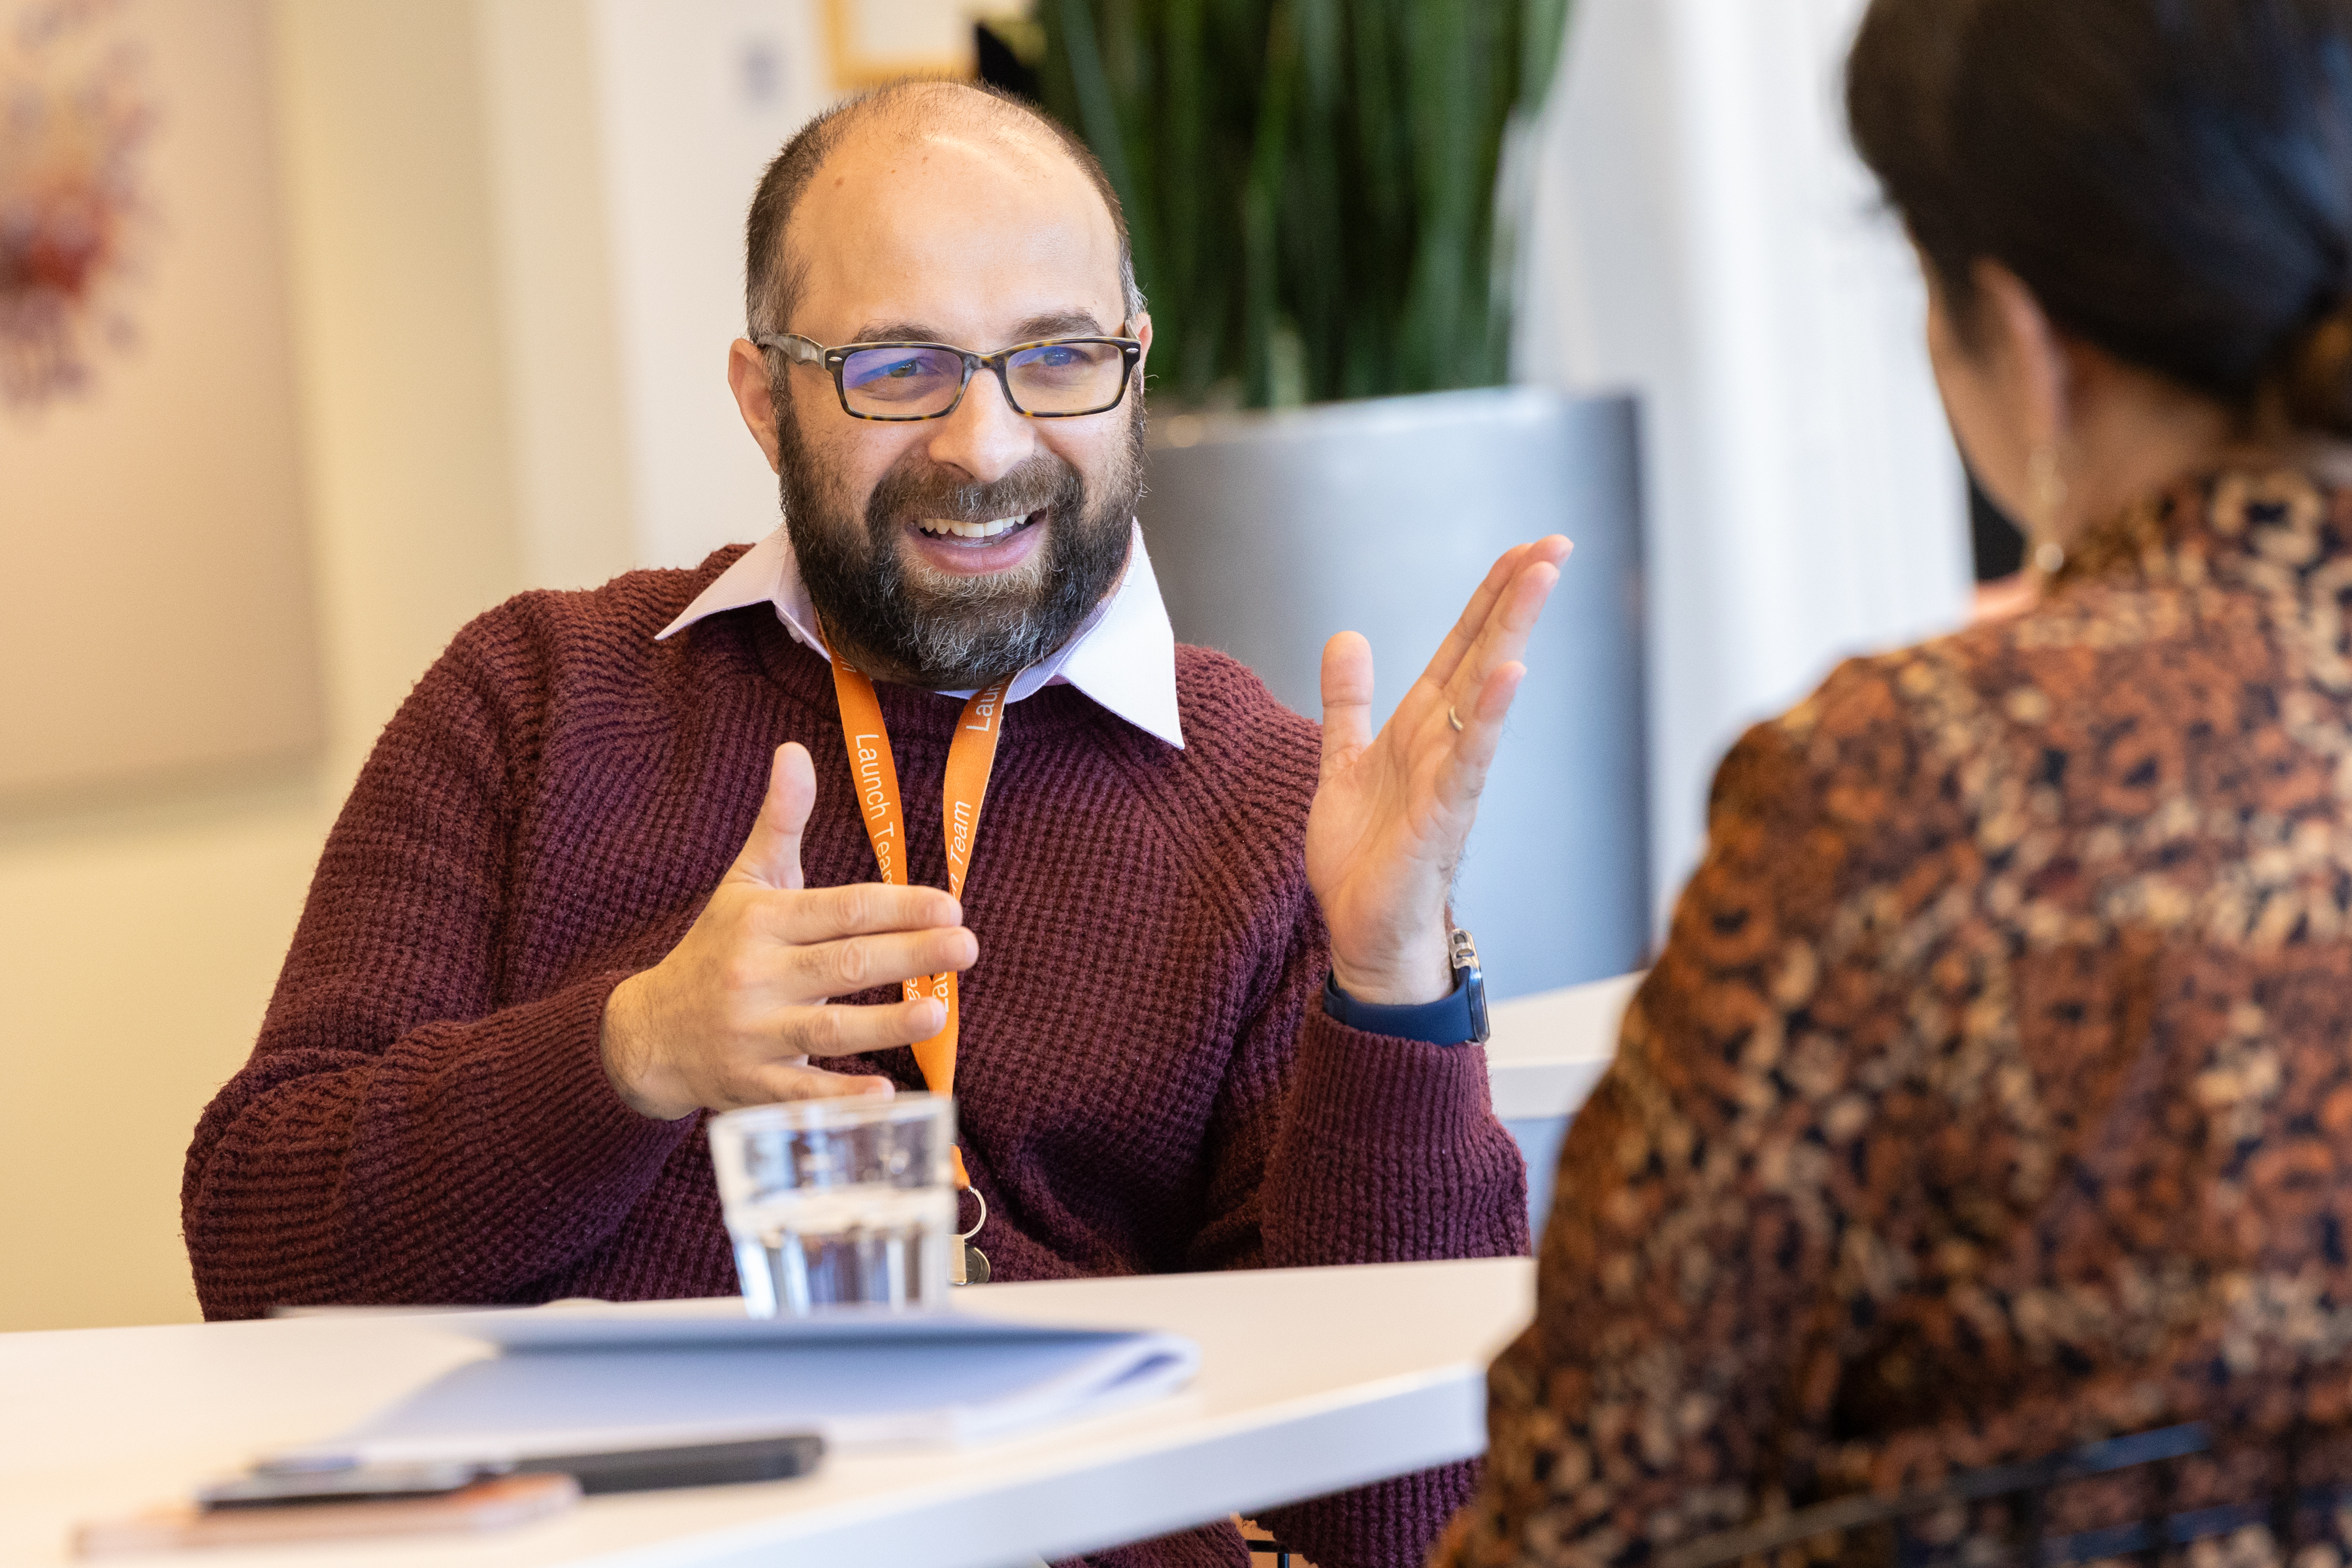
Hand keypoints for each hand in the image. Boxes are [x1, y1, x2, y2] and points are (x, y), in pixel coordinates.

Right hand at [599, 743, 977, 1119]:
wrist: (650, 1034)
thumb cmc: (716, 950)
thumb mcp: (745, 883)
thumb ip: (779, 822)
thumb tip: (795, 751)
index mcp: (762, 922)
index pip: (842, 910)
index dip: (899, 907)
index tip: (951, 906)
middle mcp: (756, 975)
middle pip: (844, 965)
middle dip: (909, 954)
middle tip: (966, 947)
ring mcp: (753, 1034)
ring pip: (827, 1029)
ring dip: (885, 1025)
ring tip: (939, 1012)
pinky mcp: (751, 1086)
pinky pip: (801, 1092)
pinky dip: (842, 1095)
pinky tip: (888, 1094)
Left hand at [1306, 537, 1570, 1004]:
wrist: (1364, 931)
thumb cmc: (1366, 857)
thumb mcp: (1345, 761)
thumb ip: (1348, 702)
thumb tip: (1347, 637)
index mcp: (1422, 725)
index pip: (1461, 647)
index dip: (1488, 597)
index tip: (1522, 549)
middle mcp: (1445, 742)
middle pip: (1484, 654)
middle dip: (1516, 598)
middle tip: (1556, 544)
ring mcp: (1451, 776)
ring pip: (1486, 692)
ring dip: (1512, 633)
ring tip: (1540, 579)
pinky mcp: (1444, 816)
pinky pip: (1471, 757)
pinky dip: (1491, 716)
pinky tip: (1512, 673)